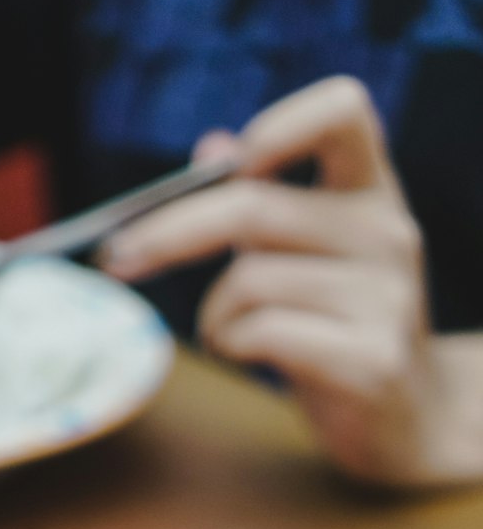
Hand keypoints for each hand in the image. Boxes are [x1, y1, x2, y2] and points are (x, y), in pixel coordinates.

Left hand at [102, 76, 482, 487]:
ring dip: (212, 314)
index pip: (343, 111)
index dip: (281, 125)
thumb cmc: (340, 328)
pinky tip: (243, 353)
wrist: (410, 417)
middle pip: (253, 207)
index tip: (231, 164)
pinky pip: (262, 333)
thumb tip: (212, 145)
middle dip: (169, 233)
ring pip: (248, 281)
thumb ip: (266, 201)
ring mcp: (384, 297)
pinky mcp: (370, 359)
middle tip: (119, 256)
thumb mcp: (309, 256)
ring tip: (227, 333)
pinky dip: (231, 343)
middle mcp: (387, 233)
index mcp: (373, 191)